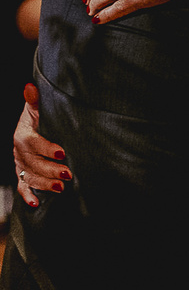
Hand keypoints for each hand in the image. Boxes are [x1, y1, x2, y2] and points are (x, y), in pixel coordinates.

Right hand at [13, 83, 70, 206]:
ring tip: (61, 188)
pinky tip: (37, 204)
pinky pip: (22, 188)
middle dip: (50, 170)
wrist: (31, 130)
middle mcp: (19, 152)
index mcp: (22, 135)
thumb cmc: (39, 118)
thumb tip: (31, 86)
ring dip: (44, 184)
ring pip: (30, 177)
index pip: (33, 143)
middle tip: (68, 174)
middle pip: (33, 164)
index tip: (63, 153)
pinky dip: (28, 196)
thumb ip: (35, 101)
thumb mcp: (37, 109)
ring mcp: (19, 166)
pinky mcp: (22, 176)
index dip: (47, 148)